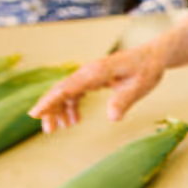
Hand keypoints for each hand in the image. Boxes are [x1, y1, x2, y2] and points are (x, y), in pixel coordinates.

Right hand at [28, 39, 169, 132]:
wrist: (153, 56)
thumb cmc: (147, 69)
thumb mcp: (139, 87)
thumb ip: (124, 101)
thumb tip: (112, 119)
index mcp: (96, 72)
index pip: (66, 88)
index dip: (50, 101)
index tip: (35, 114)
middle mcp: (89, 72)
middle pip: (61, 90)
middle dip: (50, 109)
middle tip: (47, 131)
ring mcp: (90, 74)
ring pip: (67, 92)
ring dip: (60, 110)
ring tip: (58, 129)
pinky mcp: (94, 78)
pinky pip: (76, 92)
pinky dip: (72, 106)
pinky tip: (73, 120)